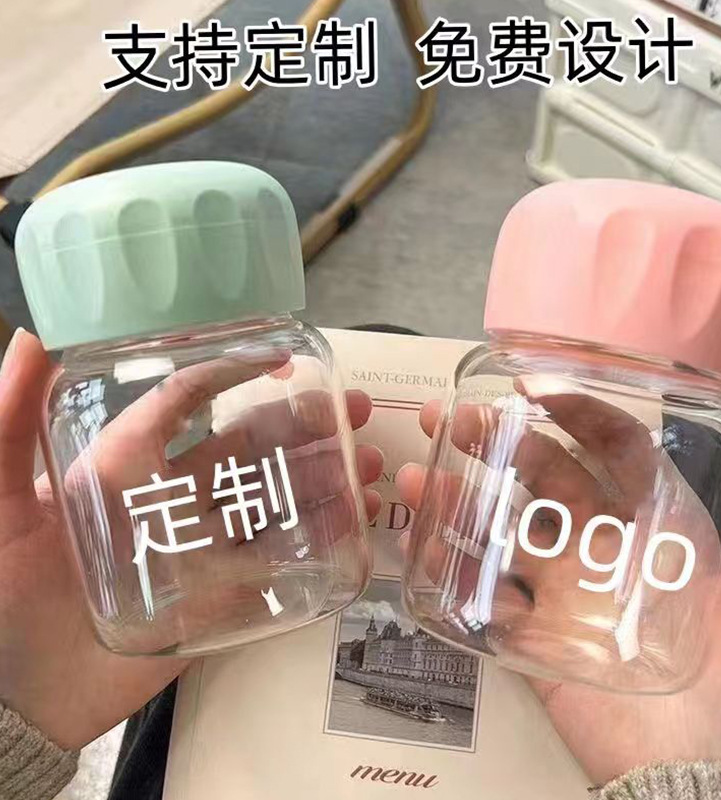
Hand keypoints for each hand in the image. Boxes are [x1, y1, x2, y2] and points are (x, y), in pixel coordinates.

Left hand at [0, 329, 382, 750]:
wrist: (21, 700)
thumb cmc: (3, 593)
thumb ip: (7, 427)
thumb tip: (32, 337)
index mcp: (126, 467)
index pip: (186, 406)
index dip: (231, 376)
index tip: (281, 359)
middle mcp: (172, 498)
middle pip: (247, 449)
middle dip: (302, 426)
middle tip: (353, 410)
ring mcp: (202, 547)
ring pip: (272, 501)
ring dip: (322, 479)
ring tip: (367, 465)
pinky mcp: (222, 595)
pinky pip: (279, 562)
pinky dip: (321, 542)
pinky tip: (356, 524)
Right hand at [398, 390, 720, 783]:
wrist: (720, 784)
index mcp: (659, 526)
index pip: (615, 451)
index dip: (579, 414)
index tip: (536, 388)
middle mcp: (605, 549)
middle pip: (542, 480)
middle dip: (499, 444)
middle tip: (458, 421)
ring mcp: (565, 594)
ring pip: (500, 534)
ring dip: (458, 503)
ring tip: (418, 478)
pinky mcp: (535, 642)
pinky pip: (482, 601)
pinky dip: (448, 573)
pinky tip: (419, 548)